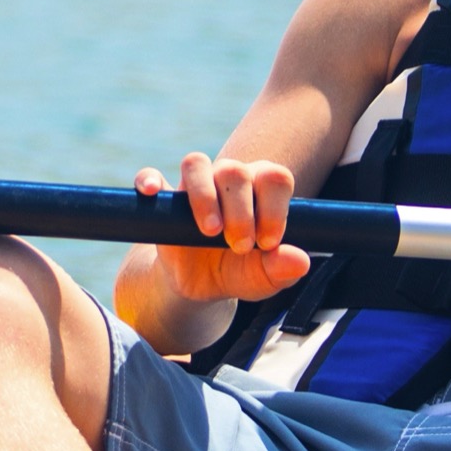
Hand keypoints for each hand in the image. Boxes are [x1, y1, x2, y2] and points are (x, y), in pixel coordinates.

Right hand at [143, 155, 312, 309]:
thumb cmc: (238, 272)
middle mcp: (229, 179)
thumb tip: (300, 261)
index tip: (269, 243)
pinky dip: (150, 179)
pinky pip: (151, 176)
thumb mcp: (262, 278)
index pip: (275, 177)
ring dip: (205, 196)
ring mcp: (194, 185)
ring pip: (197, 164)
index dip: (275, 208)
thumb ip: (282, 269)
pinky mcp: (165, 199)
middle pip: (236, 170)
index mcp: (261, 190)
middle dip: (241, 211)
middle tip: (240, 246)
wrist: (199, 286)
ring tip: (210, 230)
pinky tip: (153, 191)